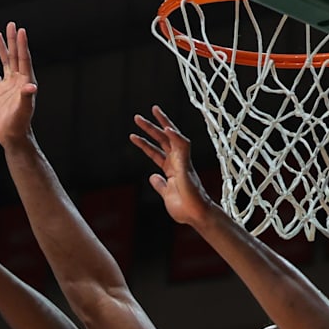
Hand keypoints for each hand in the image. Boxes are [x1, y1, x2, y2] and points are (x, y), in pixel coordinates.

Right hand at [0, 21, 37, 148]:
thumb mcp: (23, 109)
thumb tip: (31, 86)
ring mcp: (8, 86)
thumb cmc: (19, 124)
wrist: (11, 135)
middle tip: (11, 25)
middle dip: (12, 41)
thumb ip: (26, 96)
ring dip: (1, 49)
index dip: (22, 45)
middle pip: (14, 56)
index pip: (24, 59)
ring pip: (4, 63)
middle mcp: (18, 81)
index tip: (20, 30)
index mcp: (25, 81)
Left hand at [130, 105, 213, 227]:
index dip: (145, 143)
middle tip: (137, 117)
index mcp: (171, 169)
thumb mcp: (166, 194)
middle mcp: (177, 162)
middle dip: (150, 127)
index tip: (132, 135)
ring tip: (150, 112)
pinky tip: (167, 129)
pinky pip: (183, 146)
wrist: (196, 215)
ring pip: (172, 138)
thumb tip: (152, 177)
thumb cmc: (185, 208)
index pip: (156, 152)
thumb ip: (160, 185)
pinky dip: (176, 137)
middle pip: (162, 140)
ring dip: (161, 124)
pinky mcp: (186, 165)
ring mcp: (182, 162)